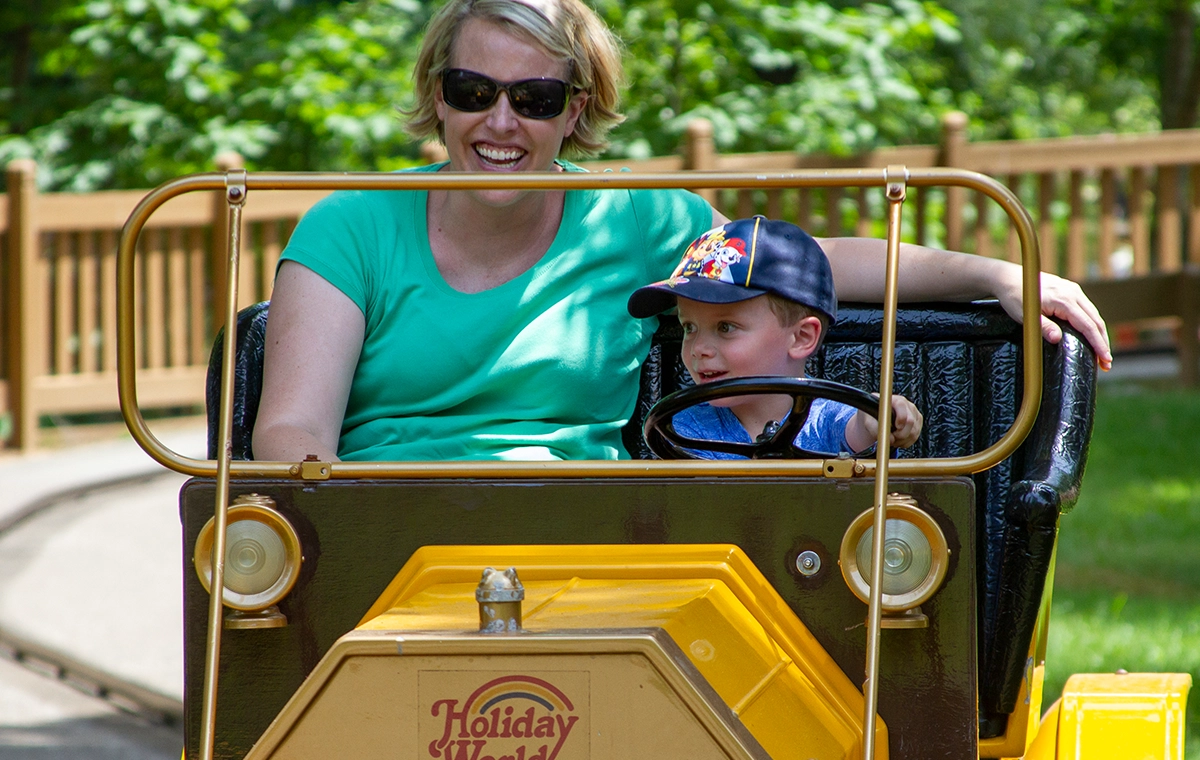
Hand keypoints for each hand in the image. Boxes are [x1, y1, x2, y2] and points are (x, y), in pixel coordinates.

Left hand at [845, 393, 922, 450]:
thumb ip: (876, 429)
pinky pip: (915, 436)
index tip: (895, 427)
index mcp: (894, 400)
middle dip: (900, 434)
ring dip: (902, 440)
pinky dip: (906, 442)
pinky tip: (897, 439)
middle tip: (891, 438)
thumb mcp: (868, 422)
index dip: (900, 418)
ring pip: (914, 431)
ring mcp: (914, 414)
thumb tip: (891, 439)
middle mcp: (907, 405)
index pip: (901, 405)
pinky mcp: (918, 423)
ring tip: (892, 439)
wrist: (876, 418)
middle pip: (910, 422)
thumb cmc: (872, 417)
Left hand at [994, 268, 1112, 370]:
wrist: (1008, 278)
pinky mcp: (1070, 290)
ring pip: (1094, 314)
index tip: (1105, 359)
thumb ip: (1043, 327)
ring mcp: (1073, 290)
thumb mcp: (1026, 316)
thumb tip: (1057, 339)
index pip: (1088, 325)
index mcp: (1064, 300)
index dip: (1098, 344)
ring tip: (1102, 353)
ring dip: (1100, 334)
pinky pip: (1087, 309)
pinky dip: (1093, 323)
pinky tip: (1093, 335)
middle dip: (1103, 342)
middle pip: (1096, 321)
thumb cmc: (1015, 297)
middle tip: (1106, 363)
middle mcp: (1073, 293)